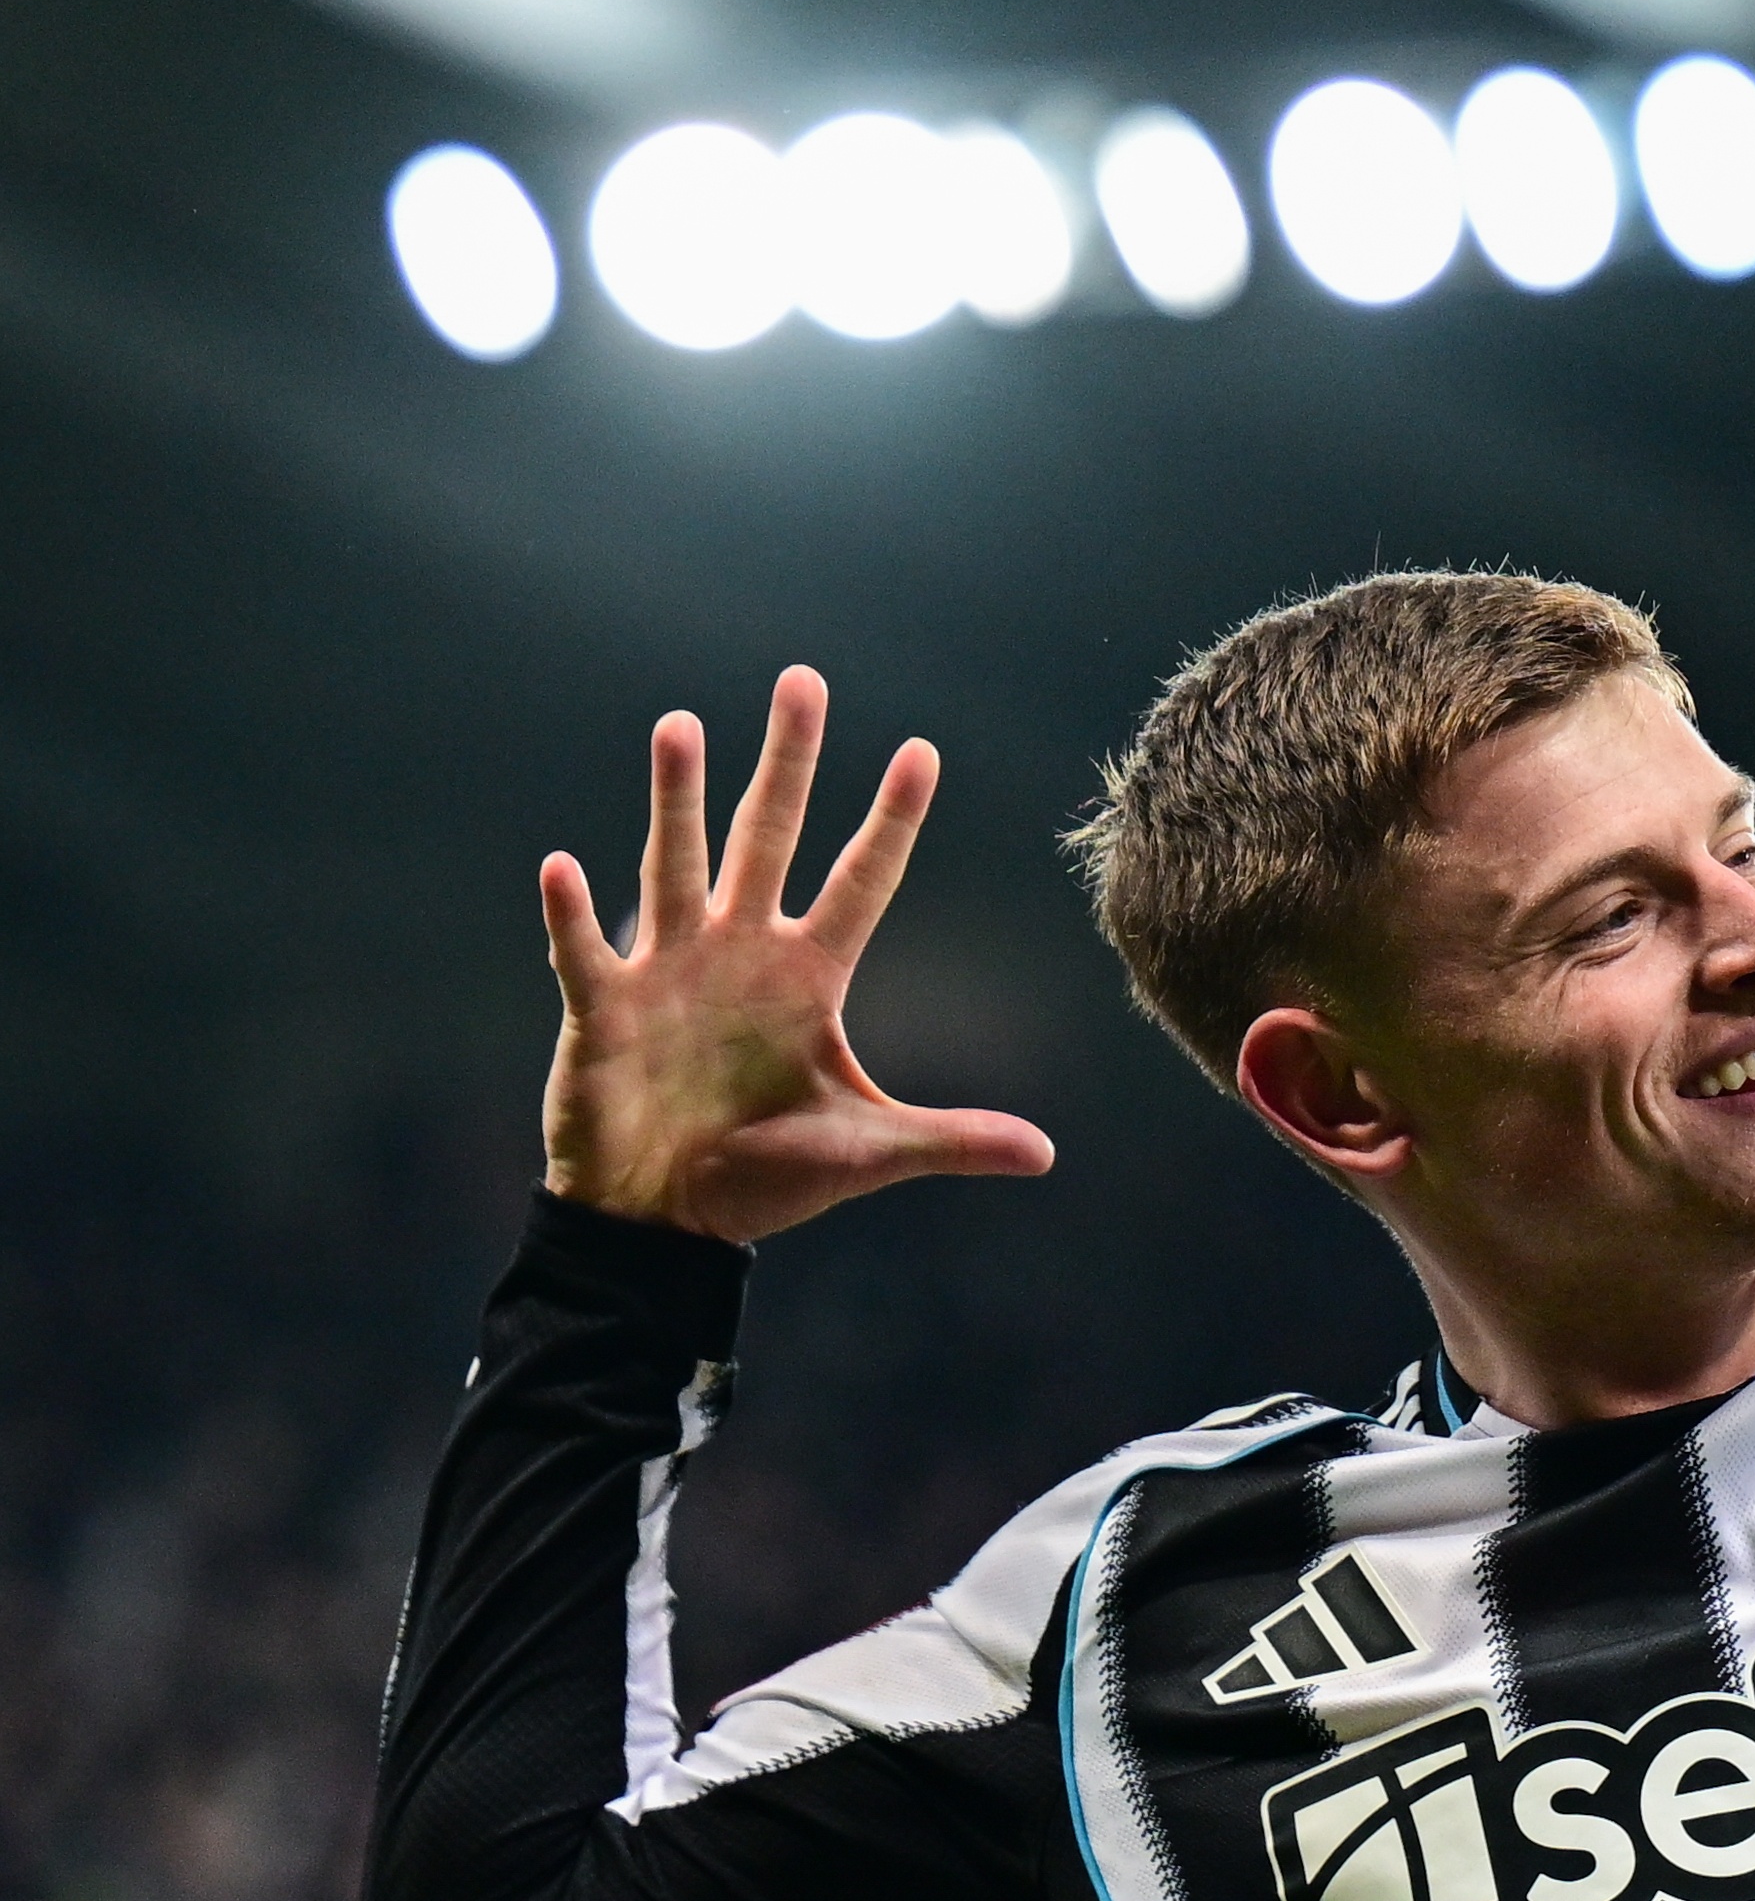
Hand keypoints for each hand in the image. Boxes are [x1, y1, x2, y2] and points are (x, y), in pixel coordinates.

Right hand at [538, 667, 1052, 1242]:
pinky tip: (561, 867)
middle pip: (768, 838)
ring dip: (677, 800)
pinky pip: (585, 953)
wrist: (667, 1221)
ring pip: (677, 866)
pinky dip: (572, 916)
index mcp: (808, 978)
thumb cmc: (765, 1178)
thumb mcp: (869, 1152)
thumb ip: (952, 1139)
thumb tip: (1046, 1154)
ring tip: (682, 724)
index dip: (891, 822)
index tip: (923, 751)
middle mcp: (741, 954)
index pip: (861, 881)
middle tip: (803, 679)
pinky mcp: (604, 1011)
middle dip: (787, 763)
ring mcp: (668, 972)